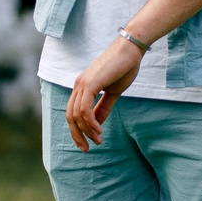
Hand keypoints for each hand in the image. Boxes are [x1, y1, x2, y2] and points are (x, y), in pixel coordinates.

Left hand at [64, 36, 145, 150]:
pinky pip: (84, 109)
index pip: (73, 113)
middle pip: (70, 116)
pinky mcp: (89, 84)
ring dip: (86, 131)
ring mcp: (82, 84)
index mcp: (82, 87)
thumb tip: (97, 124)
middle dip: (77, 135)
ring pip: (77, 115)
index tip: (87, 143)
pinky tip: (98, 130)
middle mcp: (78, 86)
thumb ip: (103, 107)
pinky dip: (90, 122)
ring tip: (98, 139)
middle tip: (87, 149)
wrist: (131, 51)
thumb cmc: (124, 68)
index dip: (77, 130)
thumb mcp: (113, 93)